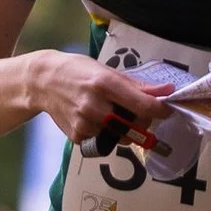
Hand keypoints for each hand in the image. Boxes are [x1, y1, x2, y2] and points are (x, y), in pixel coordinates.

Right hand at [28, 51, 173, 147]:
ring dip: (124, 128)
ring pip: (120, 136)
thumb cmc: (78, 71)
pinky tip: (94, 118)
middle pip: (134, 125)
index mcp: (105, 83)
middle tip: (138, 112)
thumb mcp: (107, 70)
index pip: (142, 104)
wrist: (43, 82)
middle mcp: (95, 105)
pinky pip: (103, 140)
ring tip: (111, 112)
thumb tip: (166, 91)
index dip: (160, 110)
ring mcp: (84, 122)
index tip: (167, 110)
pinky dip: (105, 132)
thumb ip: (137, 85)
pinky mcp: (77, 136)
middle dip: (143, 121)